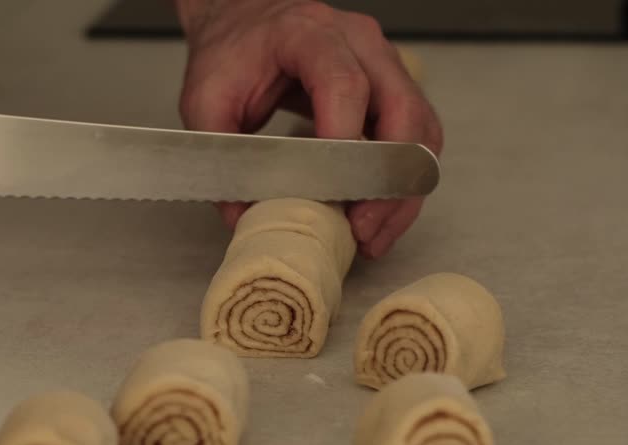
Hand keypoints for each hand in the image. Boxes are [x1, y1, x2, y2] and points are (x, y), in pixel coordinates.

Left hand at [175, 0, 442, 257]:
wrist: (246, 26)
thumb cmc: (231, 57)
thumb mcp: (206, 99)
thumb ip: (219, 153)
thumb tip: (242, 216)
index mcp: (308, 34)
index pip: (344, 83)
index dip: (344, 139)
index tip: (332, 191)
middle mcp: (359, 44)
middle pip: (402, 109)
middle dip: (386, 178)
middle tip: (360, 227)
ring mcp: (384, 65)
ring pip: (421, 130)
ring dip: (403, 190)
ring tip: (371, 235)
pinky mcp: (394, 91)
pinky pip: (419, 139)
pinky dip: (406, 183)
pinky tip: (379, 219)